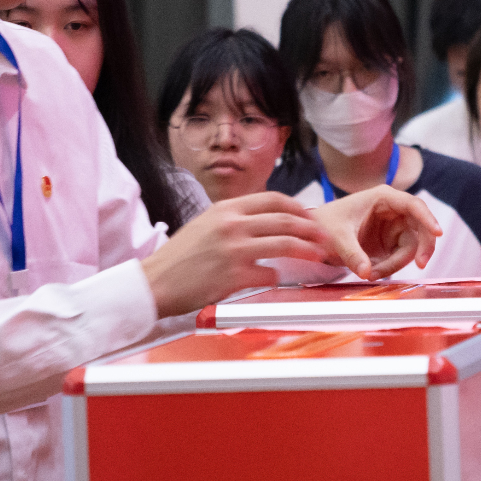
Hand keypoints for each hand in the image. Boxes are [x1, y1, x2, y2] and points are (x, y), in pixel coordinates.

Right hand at [140, 192, 331, 316]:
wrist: (155, 281)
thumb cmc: (180, 257)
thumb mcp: (205, 224)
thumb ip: (234, 219)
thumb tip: (265, 221)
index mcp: (226, 209)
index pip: (273, 199)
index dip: (298, 207)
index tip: (310, 216)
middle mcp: (232, 225)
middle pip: (285, 221)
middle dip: (311, 229)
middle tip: (324, 237)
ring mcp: (234, 250)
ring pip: (285, 245)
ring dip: (306, 250)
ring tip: (318, 256)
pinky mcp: (234, 276)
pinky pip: (269, 274)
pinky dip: (277, 276)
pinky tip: (275, 278)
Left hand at [310, 187, 440, 279]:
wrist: (313, 235)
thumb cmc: (324, 224)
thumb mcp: (336, 237)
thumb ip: (352, 254)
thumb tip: (365, 273)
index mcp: (383, 198)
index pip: (414, 205)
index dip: (428, 219)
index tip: (438, 233)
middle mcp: (393, 210)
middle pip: (421, 227)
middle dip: (423, 247)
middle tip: (421, 265)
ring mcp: (393, 228)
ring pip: (411, 247)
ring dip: (396, 263)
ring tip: (371, 273)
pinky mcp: (390, 243)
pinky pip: (400, 257)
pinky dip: (390, 267)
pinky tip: (372, 272)